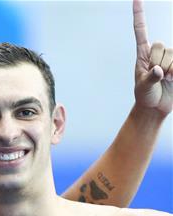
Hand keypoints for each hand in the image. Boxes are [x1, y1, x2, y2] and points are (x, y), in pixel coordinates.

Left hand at [133, 0, 172, 114]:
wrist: (155, 107)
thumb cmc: (145, 96)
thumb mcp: (143, 87)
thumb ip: (150, 78)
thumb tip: (158, 71)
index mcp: (143, 54)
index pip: (141, 31)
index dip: (139, 15)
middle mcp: (158, 52)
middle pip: (161, 46)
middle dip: (158, 63)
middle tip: (156, 76)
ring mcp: (171, 57)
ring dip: (170, 70)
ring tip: (166, 79)